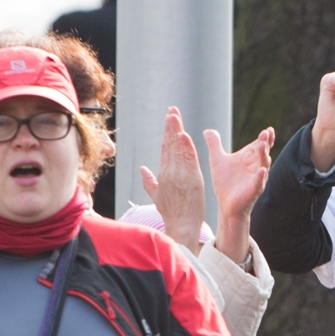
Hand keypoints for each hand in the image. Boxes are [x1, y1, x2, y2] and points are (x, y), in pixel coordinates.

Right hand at [139, 108, 206, 254]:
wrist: (181, 226)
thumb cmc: (170, 213)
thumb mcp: (157, 196)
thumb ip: (149, 182)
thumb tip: (142, 169)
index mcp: (162, 173)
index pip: (165, 148)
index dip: (167, 132)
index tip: (169, 118)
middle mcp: (170, 172)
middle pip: (170, 145)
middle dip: (171, 126)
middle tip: (172, 109)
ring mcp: (181, 175)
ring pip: (178, 149)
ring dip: (177, 132)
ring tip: (175, 116)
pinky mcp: (193, 180)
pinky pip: (189, 160)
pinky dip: (187, 148)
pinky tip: (184, 135)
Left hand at [205, 126, 274, 264]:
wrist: (225, 205)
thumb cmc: (225, 183)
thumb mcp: (217, 160)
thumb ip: (214, 145)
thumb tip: (207, 130)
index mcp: (249, 158)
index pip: (259, 145)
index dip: (265, 138)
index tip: (268, 129)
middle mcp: (256, 167)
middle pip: (263, 152)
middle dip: (265, 143)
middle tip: (266, 133)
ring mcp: (256, 179)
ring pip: (263, 165)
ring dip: (264, 155)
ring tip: (262, 145)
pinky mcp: (253, 191)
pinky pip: (258, 183)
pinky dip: (260, 177)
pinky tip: (262, 171)